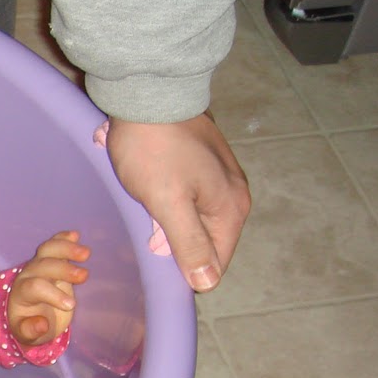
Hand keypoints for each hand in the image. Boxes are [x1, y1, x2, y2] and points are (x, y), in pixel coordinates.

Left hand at [9, 230, 88, 346]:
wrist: (28, 312)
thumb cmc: (29, 324)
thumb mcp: (27, 334)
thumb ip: (30, 330)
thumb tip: (42, 325)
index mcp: (21, 293)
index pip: (34, 287)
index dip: (52, 294)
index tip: (71, 305)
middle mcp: (28, 275)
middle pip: (43, 266)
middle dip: (63, 269)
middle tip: (84, 276)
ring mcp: (39, 264)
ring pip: (48, 250)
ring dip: (66, 248)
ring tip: (85, 253)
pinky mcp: (51, 258)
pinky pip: (54, 244)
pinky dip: (63, 238)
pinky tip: (75, 235)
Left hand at [104, 114, 250, 292]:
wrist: (149, 94)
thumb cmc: (154, 151)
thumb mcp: (168, 204)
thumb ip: (189, 243)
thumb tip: (207, 283)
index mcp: (231, 208)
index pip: (214, 262)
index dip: (184, 269)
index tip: (154, 256)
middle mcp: (233, 193)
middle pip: (204, 241)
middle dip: (171, 241)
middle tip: (143, 224)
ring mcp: (219, 176)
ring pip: (192, 218)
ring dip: (165, 220)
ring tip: (144, 200)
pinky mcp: (202, 163)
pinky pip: (185, 197)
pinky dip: (165, 200)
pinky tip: (147, 187)